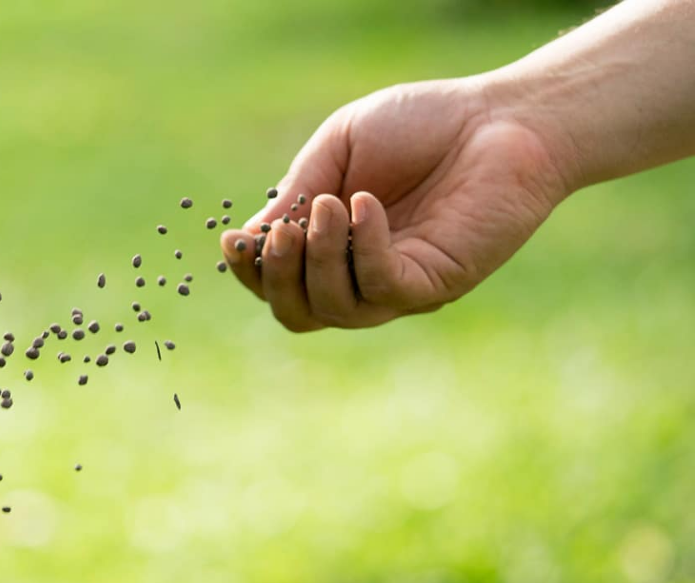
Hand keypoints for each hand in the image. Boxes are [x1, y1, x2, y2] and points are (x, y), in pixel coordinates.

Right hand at [220, 78, 570, 331]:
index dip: (249, 271)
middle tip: (283, 231)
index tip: (232, 241)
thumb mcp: (340, 147)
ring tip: (329, 206)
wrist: (500, 118)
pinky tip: (366, 205)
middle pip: (296, 313)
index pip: (277, 285)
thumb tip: (249, 239)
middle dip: (275, 277)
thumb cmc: (422, 125)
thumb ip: (297, 192)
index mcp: (332, 247)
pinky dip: (363, 248)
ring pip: (333, 309)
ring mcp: (396, 286)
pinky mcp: (433, 284)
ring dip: (317, 260)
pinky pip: (381, 287)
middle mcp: (360, 276)